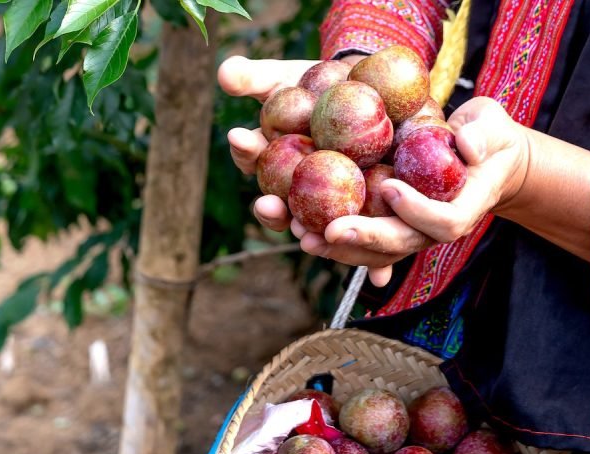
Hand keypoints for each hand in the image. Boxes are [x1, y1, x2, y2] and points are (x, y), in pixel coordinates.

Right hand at [217, 55, 360, 234]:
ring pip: (315, 226)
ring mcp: (326, 205)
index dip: (245, 150)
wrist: (365, 92)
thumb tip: (224, 72)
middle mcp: (293, 190)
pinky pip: (359, 229)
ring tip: (305, 237)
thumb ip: (253, 78)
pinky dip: (356, 239)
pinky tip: (359, 244)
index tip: (240, 136)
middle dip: (270, 211)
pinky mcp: (362, 210)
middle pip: (279, 208)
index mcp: (268, 160)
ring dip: (307, 233)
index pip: (251, 158)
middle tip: (267, 205)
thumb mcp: (284, 78)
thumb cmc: (315, 84)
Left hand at [293, 97, 528, 285]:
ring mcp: (409, 232)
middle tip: (330, 230)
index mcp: (464, 208)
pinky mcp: (388, 225)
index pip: (444, 222)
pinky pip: (360, 239)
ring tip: (303, 236)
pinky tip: (297, 227)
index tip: (390, 187)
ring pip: (375, 252)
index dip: (417, 210)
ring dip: (339, 248)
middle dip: (365, 238)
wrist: (481, 160)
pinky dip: (330, 237)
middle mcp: (433, 228)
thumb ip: (483, 134)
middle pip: (400, 244)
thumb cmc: (488, 138)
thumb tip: (467, 144)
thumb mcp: (492, 127)